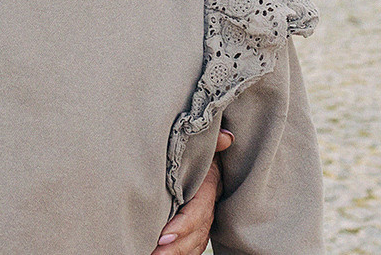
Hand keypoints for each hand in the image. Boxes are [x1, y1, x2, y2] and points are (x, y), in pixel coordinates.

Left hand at [150, 132, 231, 252]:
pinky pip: (189, 249)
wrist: (208, 163)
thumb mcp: (205, 147)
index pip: (196, 215)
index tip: (163, 235)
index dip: (182, 226)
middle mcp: (206, 213)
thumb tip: (226, 137)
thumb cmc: (200, 154)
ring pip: (191, 246)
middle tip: (153, 253)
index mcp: (207, 193)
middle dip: (174, 248)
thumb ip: (214, 143)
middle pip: (193, 237)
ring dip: (173, 254)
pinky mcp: (194, 231)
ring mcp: (201, 225)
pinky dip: (177, 254)